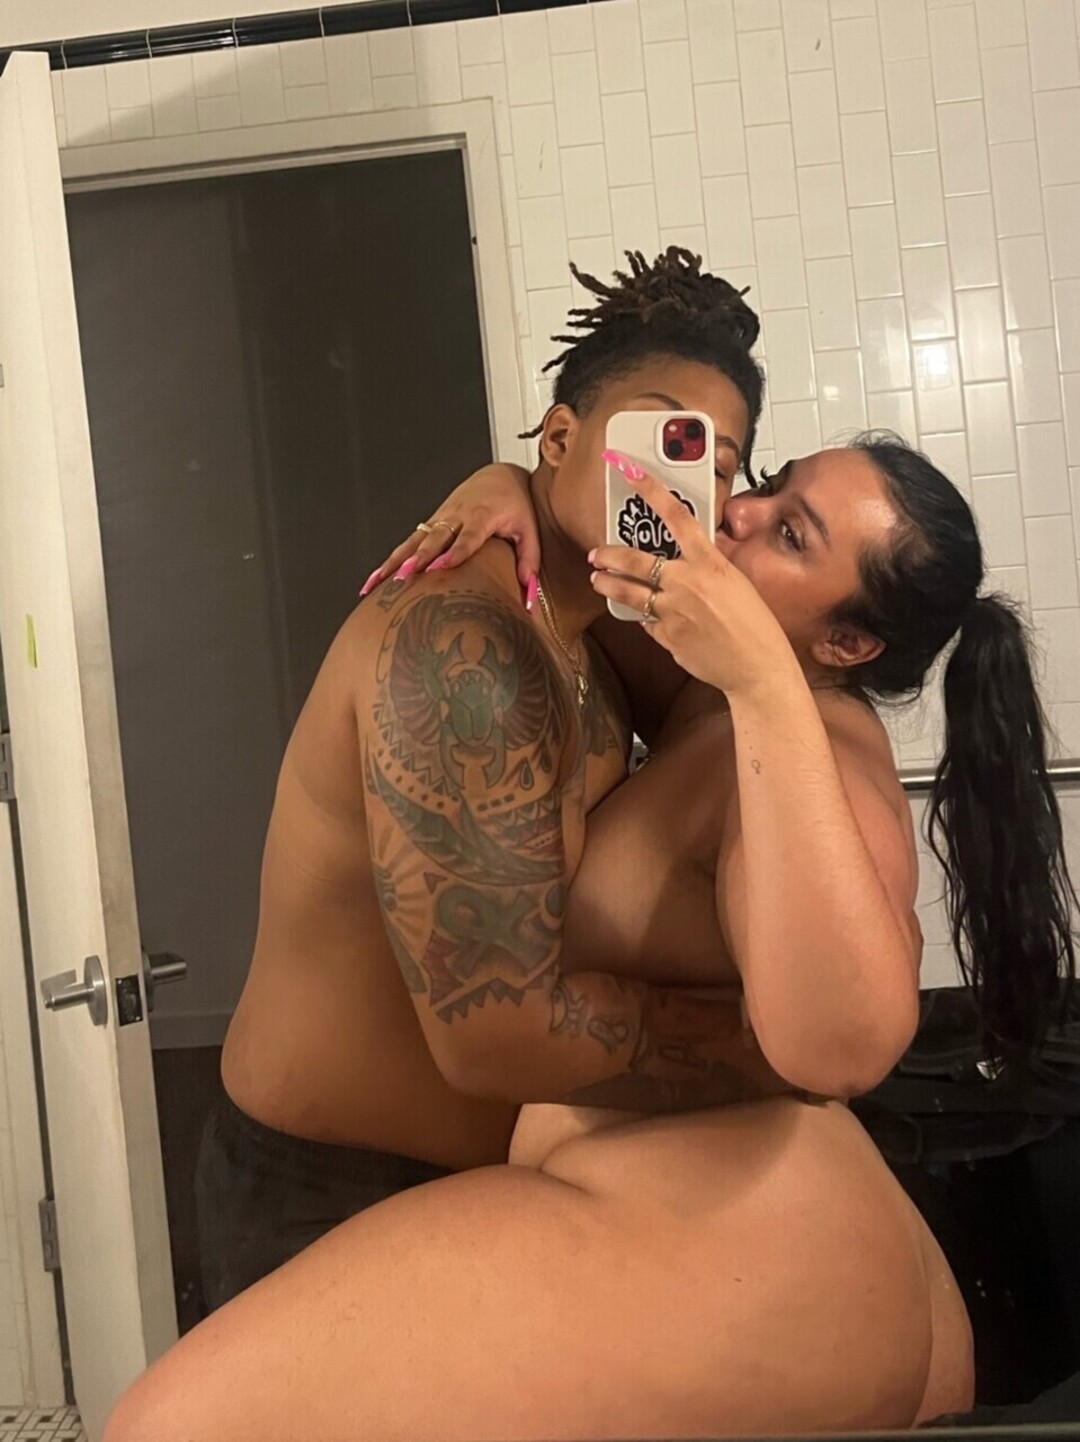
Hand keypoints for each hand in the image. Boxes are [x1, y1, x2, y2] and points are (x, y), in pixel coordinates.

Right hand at [360, 463, 540, 606]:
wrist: (499, 476)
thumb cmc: (516, 505)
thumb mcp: (529, 530)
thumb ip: (529, 561)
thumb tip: (528, 597)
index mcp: (482, 515)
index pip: (468, 537)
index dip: (455, 552)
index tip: (442, 567)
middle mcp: (456, 515)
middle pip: (434, 539)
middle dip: (418, 558)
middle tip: (405, 577)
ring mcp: (440, 519)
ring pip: (413, 542)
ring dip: (394, 563)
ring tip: (376, 584)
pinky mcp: (430, 525)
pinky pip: (407, 544)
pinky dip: (390, 562)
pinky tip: (373, 582)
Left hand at [588, 462, 797, 697]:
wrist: (757, 667)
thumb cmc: (755, 626)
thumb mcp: (736, 582)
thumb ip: (707, 568)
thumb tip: (689, 559)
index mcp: (710, 563)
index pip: (676, 515)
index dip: (651, 489)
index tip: (630, 471)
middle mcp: (687, 583)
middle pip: (635, 559)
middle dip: (609, 554)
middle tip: (597, 553)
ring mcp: (673, 611)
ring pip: (628, 593)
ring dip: (608, 584)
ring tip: (598, 580)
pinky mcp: (666, 637)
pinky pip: (647, 623)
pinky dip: (647, 619)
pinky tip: (650, 618)